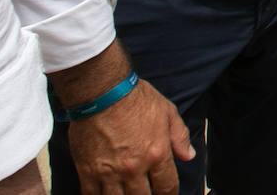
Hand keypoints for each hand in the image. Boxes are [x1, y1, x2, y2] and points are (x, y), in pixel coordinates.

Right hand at [66, 79, 193, 194]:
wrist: (102, 93)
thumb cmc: (135, 99)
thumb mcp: (167, 112)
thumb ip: (180, 136)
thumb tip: (189, 156)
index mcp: (156, 154)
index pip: (167, 187)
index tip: (167, 194)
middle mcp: (134, 168)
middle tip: (147, 193)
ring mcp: (109, 172)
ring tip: (127, 193)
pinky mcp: (87, 171)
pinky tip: (105, 194)